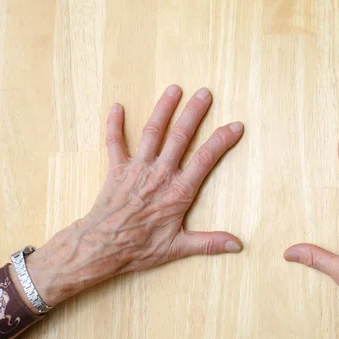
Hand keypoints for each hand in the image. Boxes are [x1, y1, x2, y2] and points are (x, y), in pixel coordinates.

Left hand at [23, 85, 243, 306]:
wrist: (101, 247)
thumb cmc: (139, 248)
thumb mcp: (178, 248)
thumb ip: (209, 243)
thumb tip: (237, 246)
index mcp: (179, 191)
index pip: (206, 159)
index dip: (222, 140)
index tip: (235, 126)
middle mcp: (160, 174)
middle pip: (180, 137)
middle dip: (194, 113)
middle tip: (204, 93)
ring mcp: (137, 169)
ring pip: (152, 132)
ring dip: (163, 109)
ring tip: (174, 89)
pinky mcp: (117, 170)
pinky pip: (114, 142)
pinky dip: (114, 124)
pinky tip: (116, 106)